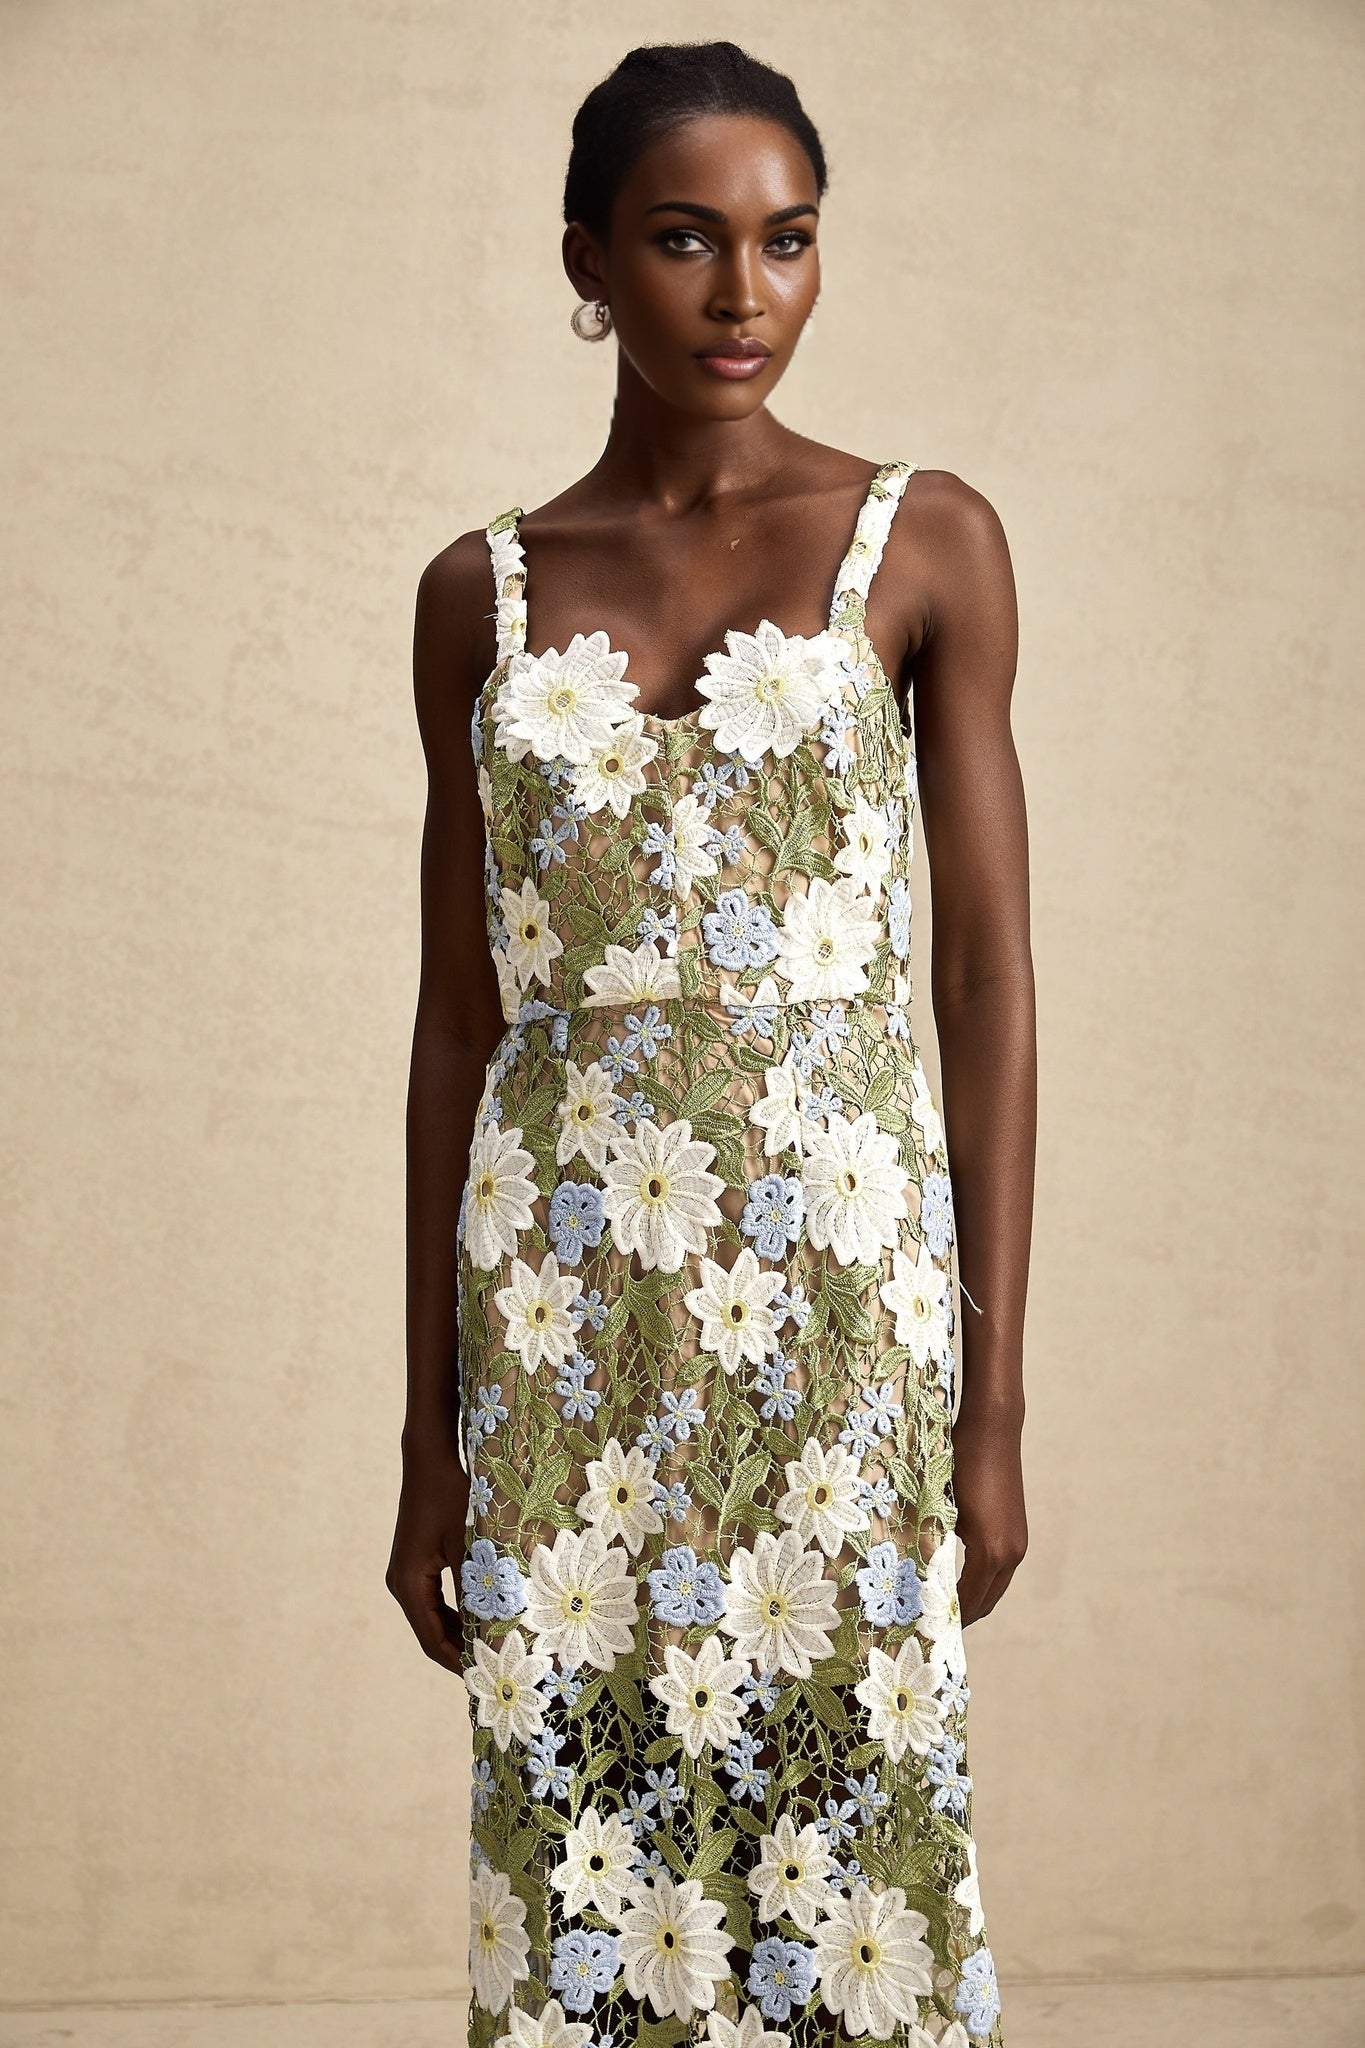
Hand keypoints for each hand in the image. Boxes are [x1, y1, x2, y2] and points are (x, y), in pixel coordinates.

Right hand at [386, 1441, 469, 1674]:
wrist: (429, 1460)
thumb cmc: (450, 1496)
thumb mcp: (468, 1544)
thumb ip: (476, 1588)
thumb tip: (490, 1629)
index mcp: (409, 1583)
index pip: (433, 1639)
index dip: (458, 1662)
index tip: (486, 1678)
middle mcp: (402, 1583)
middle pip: (431, 1633)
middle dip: (460, 1652)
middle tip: (495, 1669)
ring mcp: (407, 1574)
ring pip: (434, 1618)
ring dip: (460, 1633)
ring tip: (492, 1649)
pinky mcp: (416, 1564)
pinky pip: (435, 1601)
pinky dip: (457, 1614)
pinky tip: (482, 1619)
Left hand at [948, 1400, 1026, 1626]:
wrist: (992, 1429)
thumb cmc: (961, 1463)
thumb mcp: (940, 1507)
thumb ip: (931, 1544)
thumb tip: (913, 1577)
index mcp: (991, 1553)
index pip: (968, 1602)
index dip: (948, 1619)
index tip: (926, 1632)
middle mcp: (1011, 1554)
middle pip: (986, 1601)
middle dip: (962, 1616)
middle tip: (931, 1627)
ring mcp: (1018, 1543)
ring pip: (995, 1586)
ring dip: (973, 1599)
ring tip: (941, 1607)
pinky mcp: (1017, 1531)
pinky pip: (999, 1569)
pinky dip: (981, 1581)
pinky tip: (958, 1580)